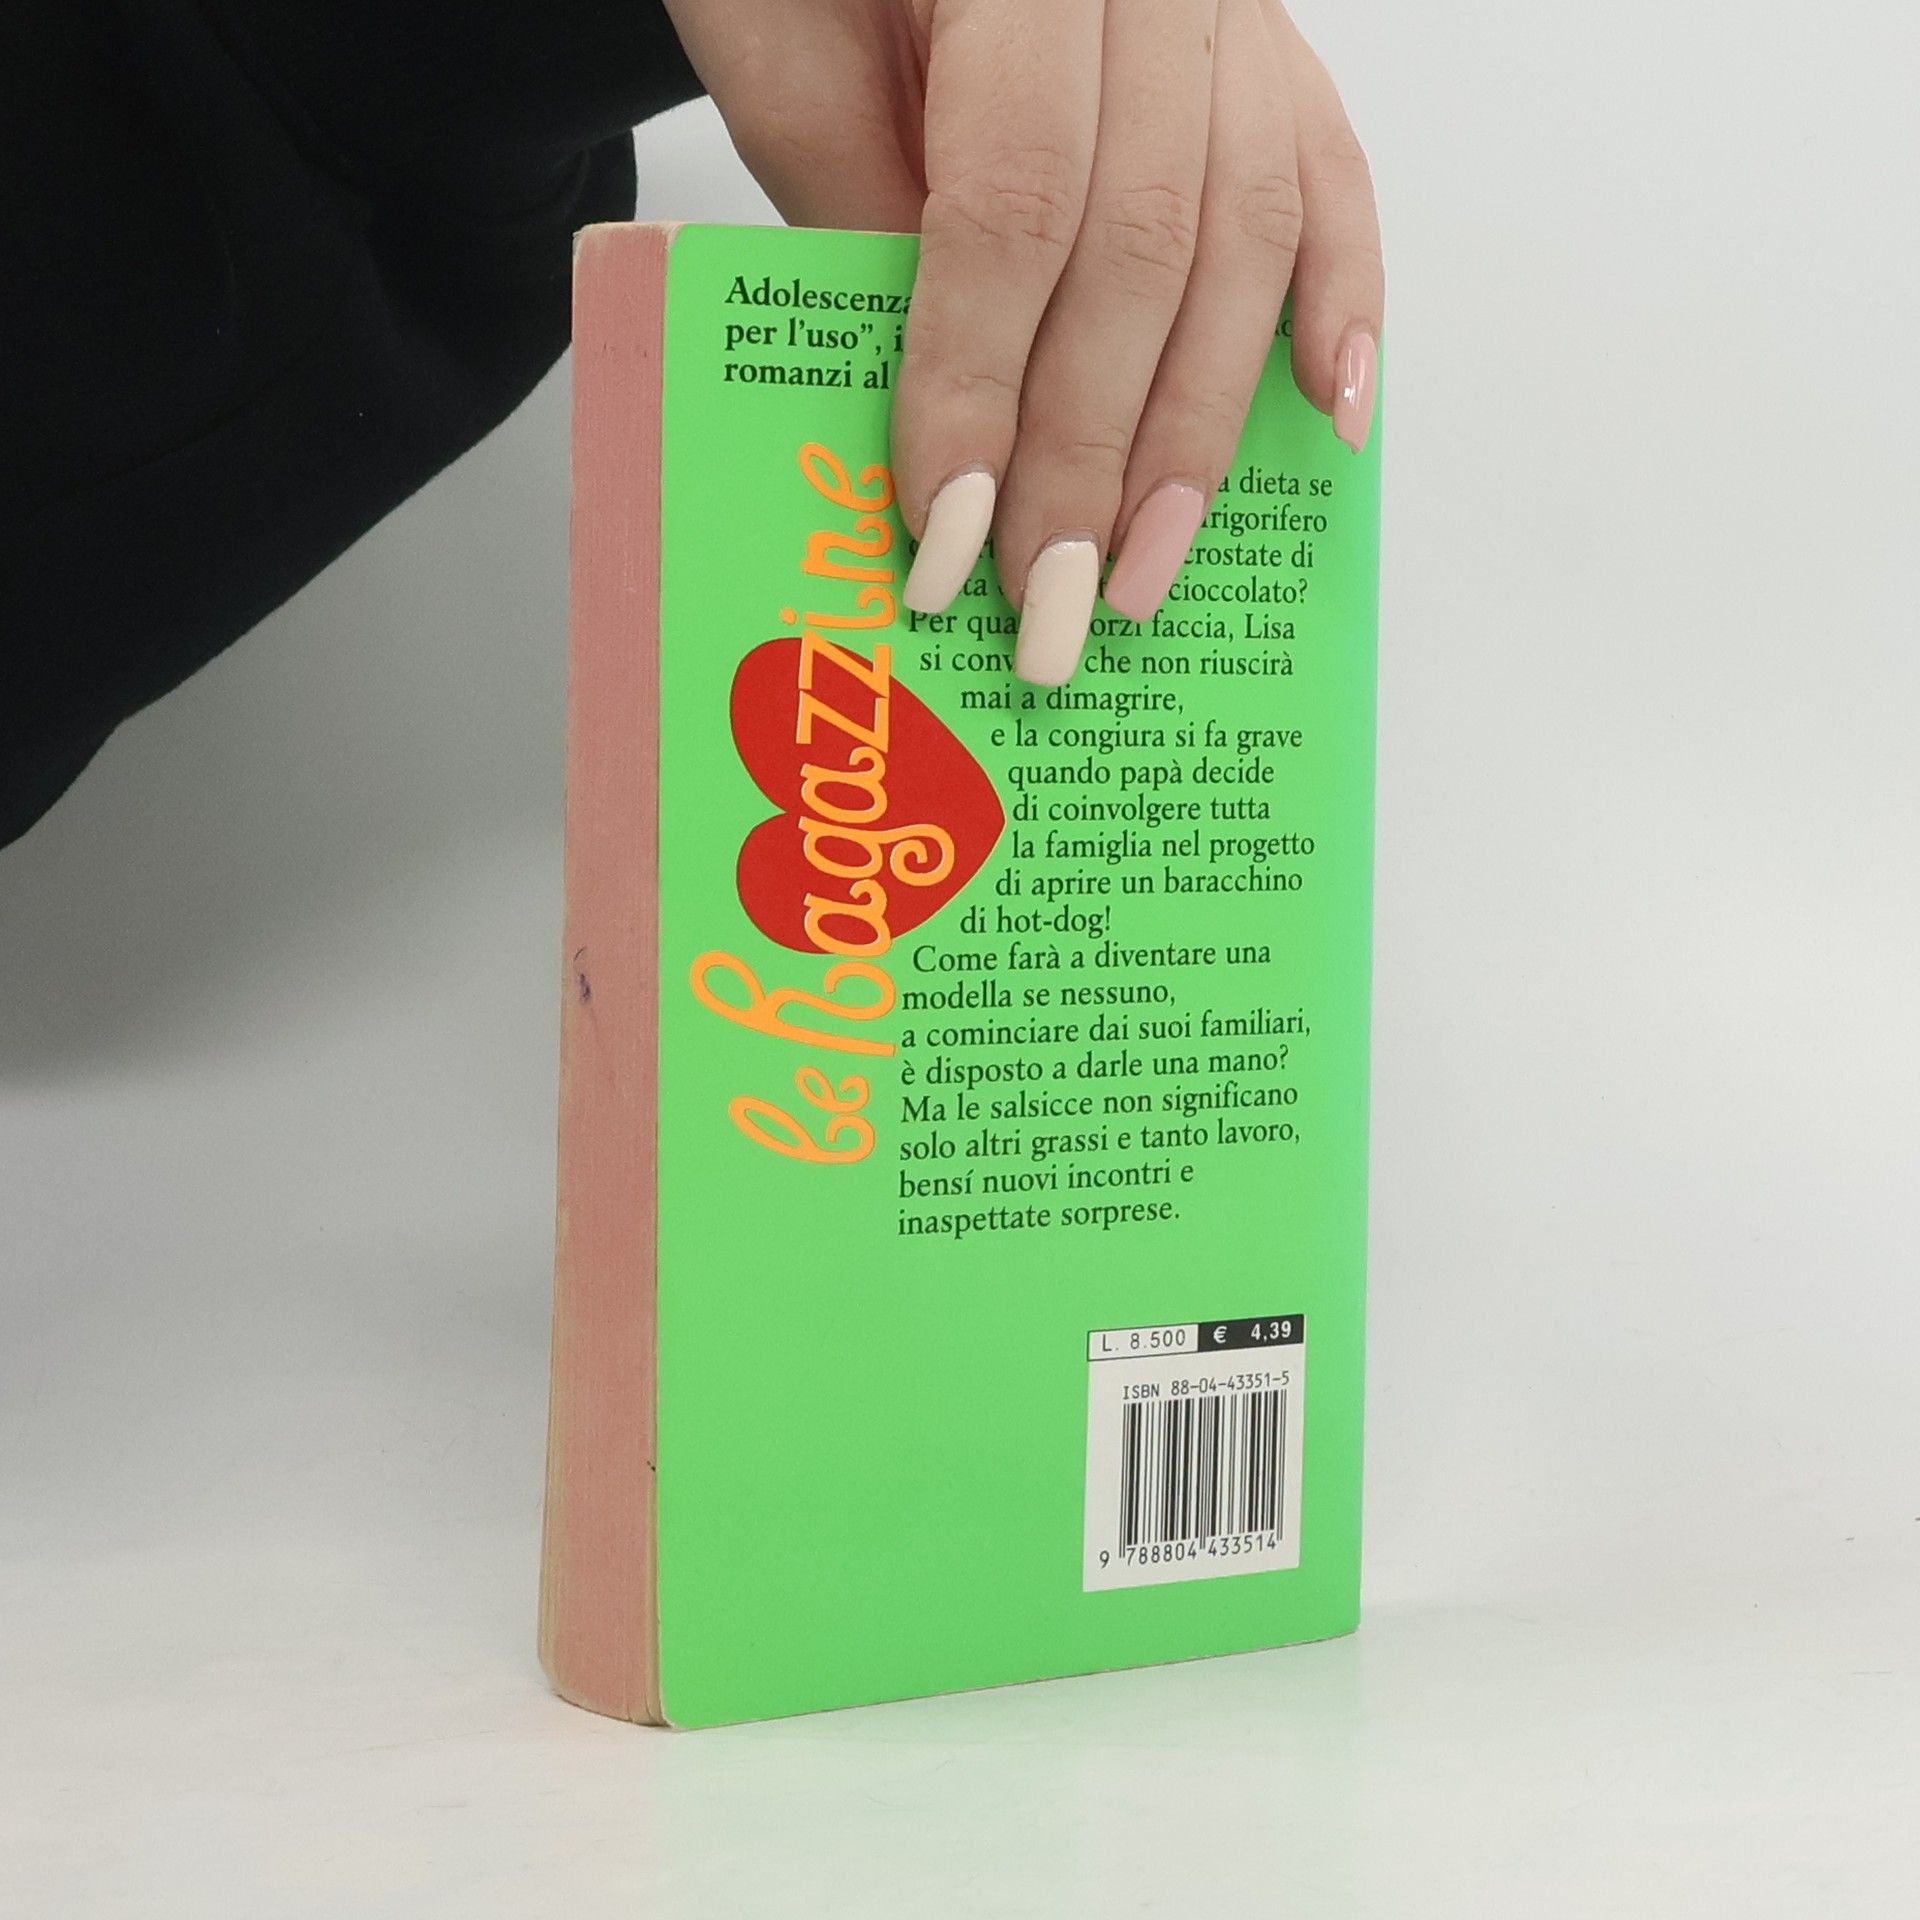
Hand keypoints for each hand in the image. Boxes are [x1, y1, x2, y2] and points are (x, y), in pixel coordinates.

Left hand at [662, 0, 1382, 682]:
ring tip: (1152, 564)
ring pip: (1248, 237)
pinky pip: (1331, 176)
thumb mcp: (787, 52)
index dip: (986, 381)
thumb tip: (953, 423)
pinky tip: (1335, 420)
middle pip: (1148, 246)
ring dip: (1203, 427)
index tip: (952, 530)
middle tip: (1050, 599)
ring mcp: (1233, 10)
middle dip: (1092, 450)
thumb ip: (865, 210)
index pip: (1018, 201)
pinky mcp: (1269, 50)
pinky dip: (1346, 302)